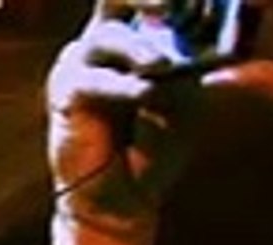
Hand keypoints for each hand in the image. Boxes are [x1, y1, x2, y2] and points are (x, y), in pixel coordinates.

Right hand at [46, 7, 195, 231]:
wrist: (123, 197)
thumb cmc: (156, 145)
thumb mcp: (188, 100)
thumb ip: (188, 68)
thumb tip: (189, 46)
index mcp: (141, 36)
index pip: (152, 0)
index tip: (206, 1)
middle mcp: (108, 42)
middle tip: (170, 4)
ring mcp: (83, 65)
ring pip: (108, 34)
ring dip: (139, 47)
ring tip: (162, 65)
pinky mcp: (65, 93)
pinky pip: (92, 78)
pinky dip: (122, 86)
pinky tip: (144, 95)